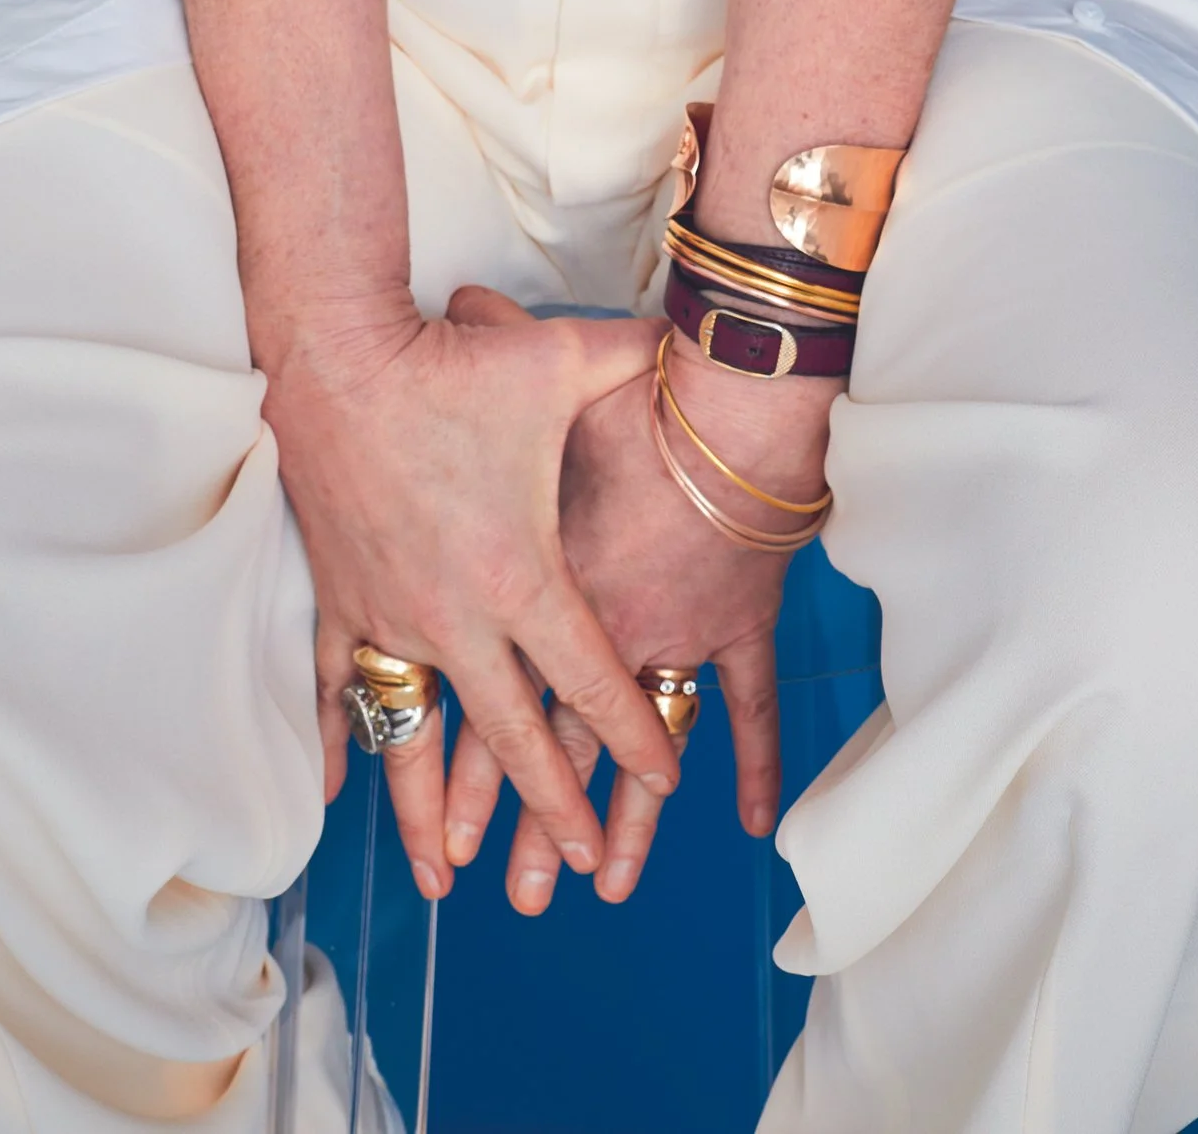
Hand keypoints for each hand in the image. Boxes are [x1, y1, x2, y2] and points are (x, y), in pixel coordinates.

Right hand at [257, 291, 681, 900]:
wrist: (339, 357)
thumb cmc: (453, 363)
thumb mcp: (561, 360)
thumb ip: (636, 362)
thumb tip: (696, 339)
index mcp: (520, 575)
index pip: (591, 679)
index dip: (634, 733)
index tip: (665, 779)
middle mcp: (456, 616)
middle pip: (511, 737)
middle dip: (551, 803)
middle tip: (579, 862)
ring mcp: (390, 615)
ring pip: (415, 740)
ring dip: (430, 813)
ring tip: (447, 878)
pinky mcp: (340, 599)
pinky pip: (338, 689)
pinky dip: (341, 741)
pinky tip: (340, 792)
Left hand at [439, 295, 835, 910]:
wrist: (727, 409)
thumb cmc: (626, 395)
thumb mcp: (532, 366)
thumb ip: (487, 338)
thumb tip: (449, 300)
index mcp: (538, 588)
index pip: (494, 700)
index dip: (468, 770)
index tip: (446, 835)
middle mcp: (598, 630)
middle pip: (553, 745)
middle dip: (529, 826)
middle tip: (510, 896)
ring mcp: (672, 635)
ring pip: (640, 750)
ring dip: (621, 823)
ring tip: (601, 887)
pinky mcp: (735, 626)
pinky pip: (748, 708)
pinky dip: (751, 762)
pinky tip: (745, 823)